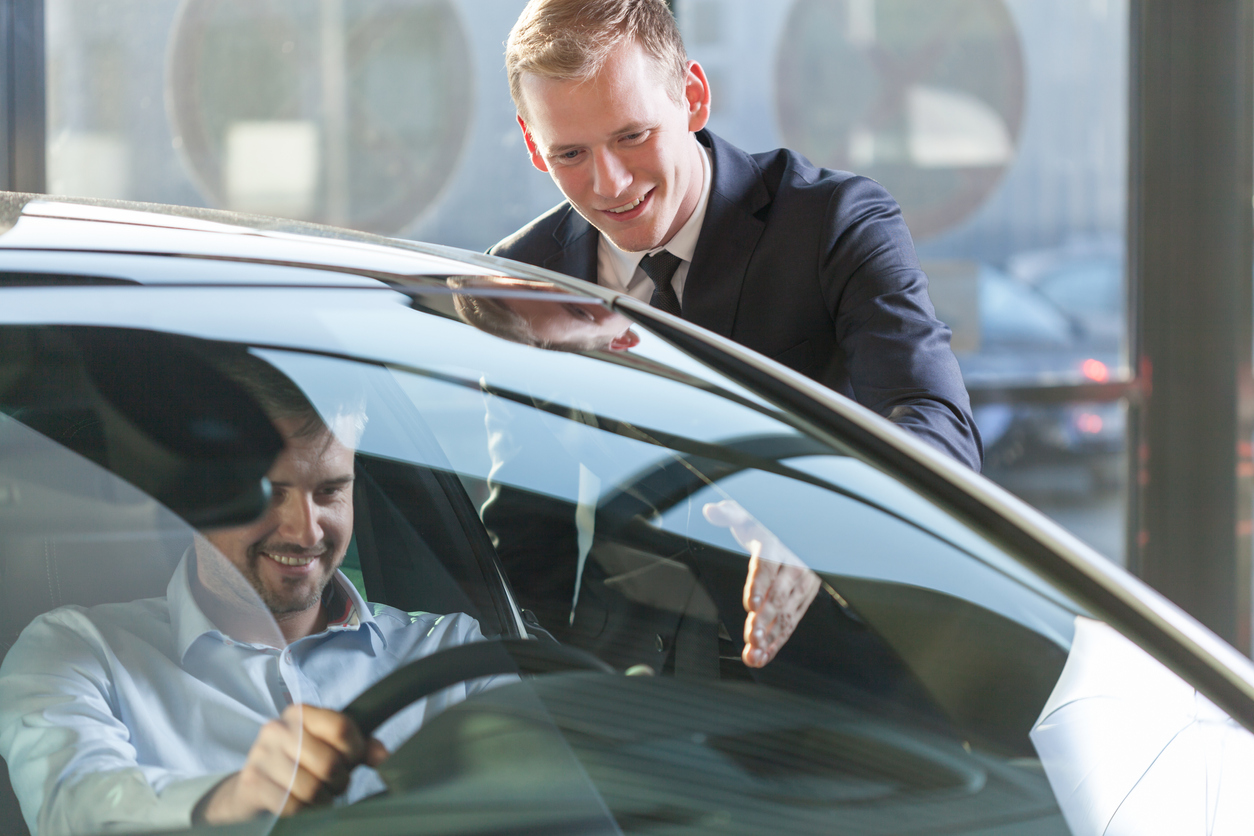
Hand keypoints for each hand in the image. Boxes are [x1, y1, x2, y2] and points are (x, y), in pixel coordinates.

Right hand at [197, 704, 387, 822]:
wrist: (252, 787)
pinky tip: (302, 804)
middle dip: (339, 781)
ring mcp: (262, 755)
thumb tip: (384, 756)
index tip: (353, 760)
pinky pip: (292, 805)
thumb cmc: (298, 765)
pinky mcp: (252, 782)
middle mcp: (278, 728)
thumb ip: (360, 748)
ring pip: (312, 788)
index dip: (355, 750)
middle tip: (334, 783)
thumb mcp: (329, 748)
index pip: (341, 727)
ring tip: (318, 795)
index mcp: (300, 713)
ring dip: (323, 799)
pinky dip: (304, 811)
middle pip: (329, 762)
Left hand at [703, 500, 821, 667]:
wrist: (796, 533)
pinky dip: (778, 641)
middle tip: (752, 638)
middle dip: (765, 619)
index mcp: (776, 544)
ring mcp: (800, 585)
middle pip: (778, 595)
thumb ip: (730, 514)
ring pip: (786, 613)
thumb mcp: (748, 515)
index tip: (751, 603)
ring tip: (755, 653)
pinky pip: (791, 623)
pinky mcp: (803, 600)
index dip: (759, 585)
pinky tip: (764, 654)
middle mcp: (792, 566)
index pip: (768, 565)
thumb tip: (712, 510)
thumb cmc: (766, 527)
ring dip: (771, 636)